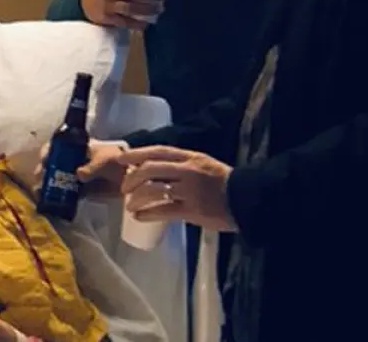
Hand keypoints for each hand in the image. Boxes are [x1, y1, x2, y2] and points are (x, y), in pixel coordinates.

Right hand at [33, 141, 125, 197]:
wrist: (128, 176)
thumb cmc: (115, 160)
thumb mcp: (105, 159)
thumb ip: (93, 167)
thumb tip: (79, 175)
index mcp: (73, 148)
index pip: (54, 147)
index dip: (46, 153)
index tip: (45, 161)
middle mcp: (67, 161)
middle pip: (48, 165)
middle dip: (42, 173)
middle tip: (40, 182)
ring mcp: (70, 177)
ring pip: (51, 180)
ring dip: (44, 187)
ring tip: (41, 194)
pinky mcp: (75, 192)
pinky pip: (61, 195)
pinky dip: (53, 199)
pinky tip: (49, 204)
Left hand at [118, 146, 237, 232]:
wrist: (247, 199)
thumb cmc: (224, 182)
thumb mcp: (204, 164)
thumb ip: (183, 166)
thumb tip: (157, 172)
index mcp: (190, 157)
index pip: (158, 151)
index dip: (136, 154)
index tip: (121, 159)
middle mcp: (187, 171)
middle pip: (150, 169)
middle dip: (131, 178)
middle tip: (124, 188)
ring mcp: (189, 190)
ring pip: (153, 190)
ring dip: (136, 198)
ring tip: (130, 205)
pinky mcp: (192, 210)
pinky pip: (163, 211)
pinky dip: (147, 213)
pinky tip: (138, 217)